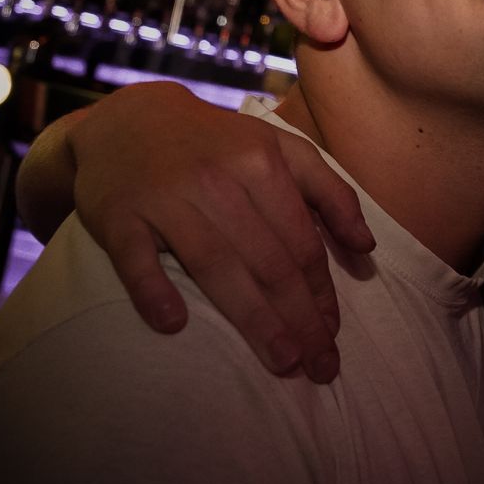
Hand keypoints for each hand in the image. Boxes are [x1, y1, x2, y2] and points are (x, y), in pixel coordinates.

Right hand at [68, 81, 372, 381]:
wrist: (129, 118)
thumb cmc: (218, 145)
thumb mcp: (281, 150)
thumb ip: (330, 193)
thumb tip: (366, 247)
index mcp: (261, 164)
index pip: (301, 242)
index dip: (321, 292)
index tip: (332, 333)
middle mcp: (216, 181)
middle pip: (268, 263)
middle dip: (299, 319)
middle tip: (320, 366)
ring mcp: (165, 199)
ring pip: (216, 267)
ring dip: (253, 319)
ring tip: (282, 361)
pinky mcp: (117, 215)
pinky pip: (136, 259)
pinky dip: (152, 290)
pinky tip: (173, 323)